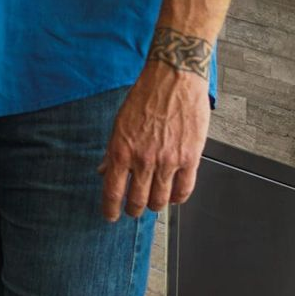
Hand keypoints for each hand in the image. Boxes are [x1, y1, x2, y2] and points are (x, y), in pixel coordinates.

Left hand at [98, 57, 210, 221]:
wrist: (173, 79)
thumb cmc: (144, 98)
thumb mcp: (119, 123)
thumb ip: (113, 151)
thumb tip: (104, 171)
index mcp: (121, 149)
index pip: (112, 190)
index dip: (110, 208)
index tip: (110, 216)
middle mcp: (144, 159)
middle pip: (137, 200)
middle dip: (133, 210)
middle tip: (132, 211)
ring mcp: (168, 160)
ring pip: (160, 199)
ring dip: (154, 206)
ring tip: (152, 204)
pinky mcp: (190, 158)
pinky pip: (184, 190)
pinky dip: (177, 198)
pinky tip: (172, 196)